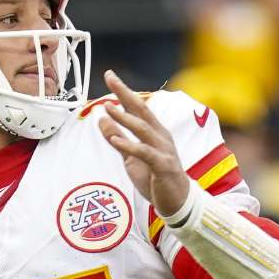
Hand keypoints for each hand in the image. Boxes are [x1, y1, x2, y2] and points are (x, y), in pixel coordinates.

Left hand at [98, 70, 190, 217]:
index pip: (138, 107)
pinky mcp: (163, 167)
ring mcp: (164, 150)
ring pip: (143, 129)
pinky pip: (145, 154)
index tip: (110, 76)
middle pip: (142, 110)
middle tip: (111, 78)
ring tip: (108, 108)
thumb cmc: (155, 178)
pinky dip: (130, 146)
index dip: (124, 91)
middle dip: (125, 94)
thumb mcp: (131, 157)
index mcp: (154, 132)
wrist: (177, 202)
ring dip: (125, 118)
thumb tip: (101, 119)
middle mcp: (161, 136)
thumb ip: (118, 138)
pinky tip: (115, 141)